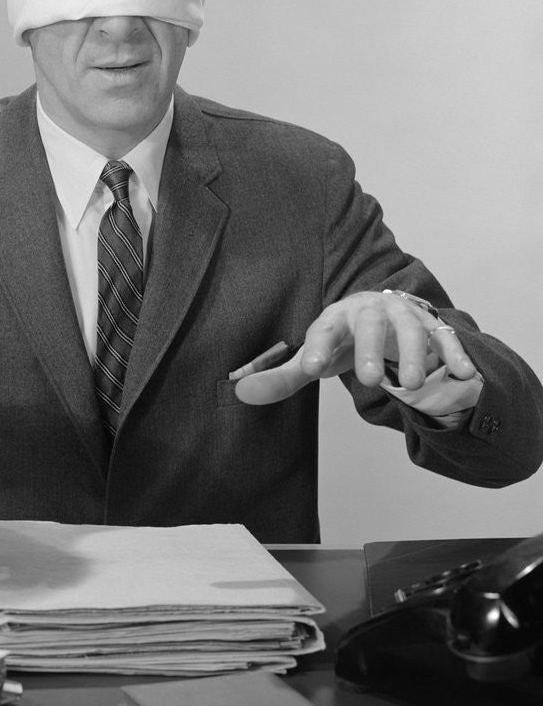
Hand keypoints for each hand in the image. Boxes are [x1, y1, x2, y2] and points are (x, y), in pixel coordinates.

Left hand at [235, 291, 477, 405]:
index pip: (324, 328)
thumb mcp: (314, 356)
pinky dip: (456, 354)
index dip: (317, 346)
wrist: (384, 316)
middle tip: (370, 379)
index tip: (312, 368)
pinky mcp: (433, 329)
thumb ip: (281, 377)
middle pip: (373, 325)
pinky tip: (465, 374)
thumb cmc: (343, 340)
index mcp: (337, 317)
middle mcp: (372, 312)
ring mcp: (405, 318)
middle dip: (372, 349)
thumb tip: (239, 393)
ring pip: (412, 329)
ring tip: (413, 384)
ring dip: (415, 354)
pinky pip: (447, 339)